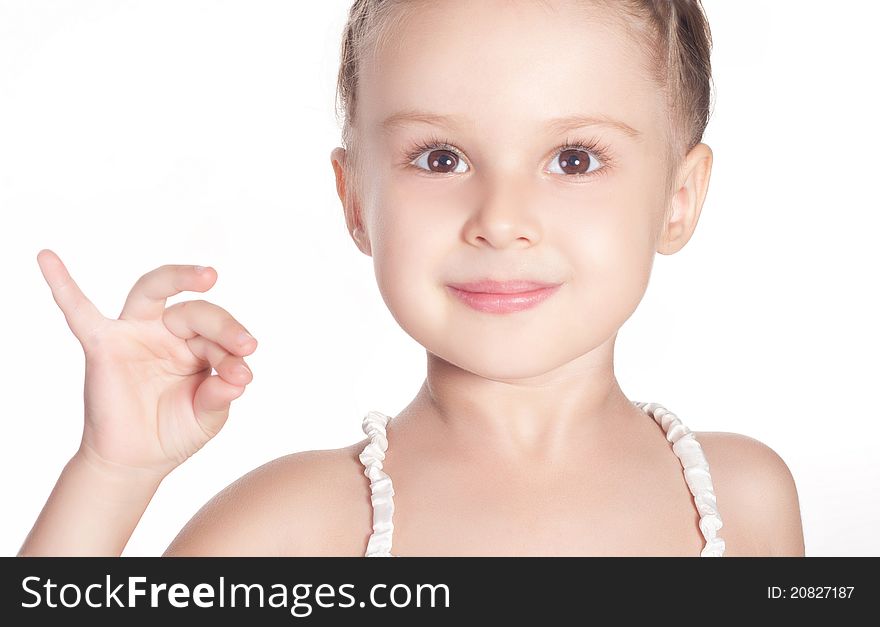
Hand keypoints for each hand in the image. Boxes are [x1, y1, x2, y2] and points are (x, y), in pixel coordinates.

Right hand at [37, 249, 256, 477]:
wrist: (136, 462)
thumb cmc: (174, 432)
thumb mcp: (208, 417)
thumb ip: (221, 396)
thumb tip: (239, 378)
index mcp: (197, 345)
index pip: (218, 337)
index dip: (234, 354)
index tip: (242, 377)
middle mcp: (168, 332)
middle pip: (195, 311)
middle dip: (222, 325)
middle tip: (245, 344)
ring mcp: (135, 334)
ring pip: (153, 291)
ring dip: (179, 277)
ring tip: (208, 275)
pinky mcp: (103, 346)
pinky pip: (79, 312)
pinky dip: (62, 285)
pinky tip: (48, 257)